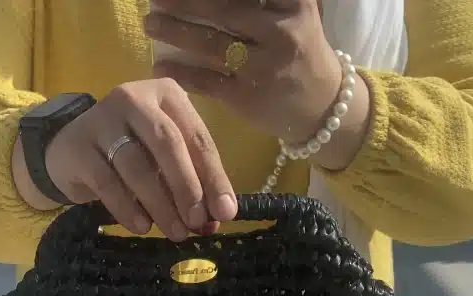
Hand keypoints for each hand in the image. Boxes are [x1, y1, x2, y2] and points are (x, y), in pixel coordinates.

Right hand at [43, 79, 237, 240]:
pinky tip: (142, 226)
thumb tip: (216, 218)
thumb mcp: (163, 160)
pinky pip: (107, 182)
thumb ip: (190, 181)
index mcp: (166, 96)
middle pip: (167, 144)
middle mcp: (134, 99)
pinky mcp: (78, 146)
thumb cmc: (128, 153)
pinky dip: (127, 208)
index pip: (198, 137)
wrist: (67, 150)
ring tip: (174, 232)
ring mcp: (102, 120)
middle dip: (187, 187)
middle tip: (196, 222)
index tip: (226, 213)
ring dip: (160, 203)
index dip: (214, 177)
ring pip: (137, 165)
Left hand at [144, 0, 362, 153]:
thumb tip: (200, 1)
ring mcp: (264, 67)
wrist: (322, 107)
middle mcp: (281, 31)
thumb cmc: (297, 52)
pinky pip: (208, 82)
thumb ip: (257, 3)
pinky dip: (181, 74)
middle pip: (224, 8)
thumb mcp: (291, 15)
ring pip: (212, 44)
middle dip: (184, 2)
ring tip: (150, 24)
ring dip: (175, 32)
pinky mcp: (248, 98)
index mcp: (294, 3)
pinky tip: (158, 66)